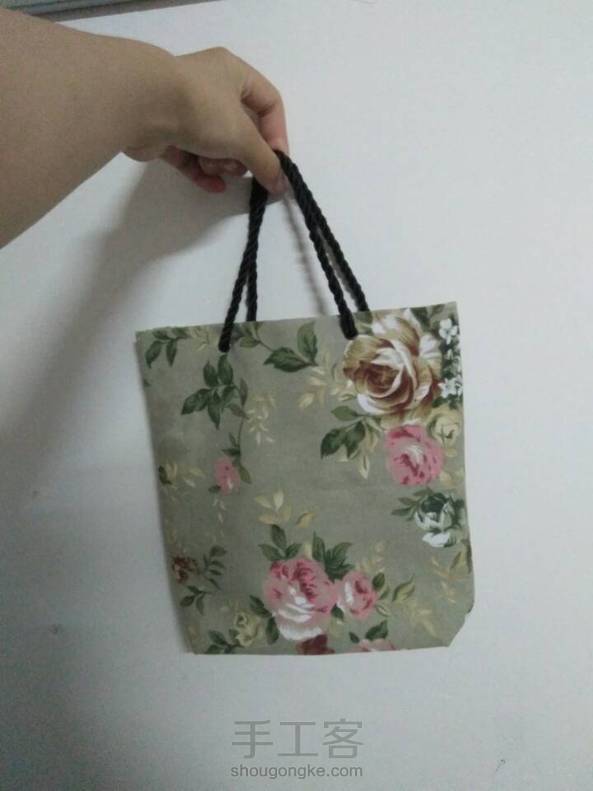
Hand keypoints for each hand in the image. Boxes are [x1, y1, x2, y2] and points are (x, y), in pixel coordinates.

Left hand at [125, 46, 288, 194]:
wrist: (141, 106)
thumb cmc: (201, 108)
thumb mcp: (243, 136)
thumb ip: (266, 162)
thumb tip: (281, 184)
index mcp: (233, 73)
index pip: (269, 103)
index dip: (277, 134)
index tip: (276, 163)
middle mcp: (210, 87)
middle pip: (241, 129)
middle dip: (243, 154)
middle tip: (240, 167)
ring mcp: (185, 110)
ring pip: (215, 144)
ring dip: (220, 162)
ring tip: (213, 166)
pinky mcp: (165, 133)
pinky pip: (191, 156)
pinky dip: (202, 171)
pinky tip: (212, 185)